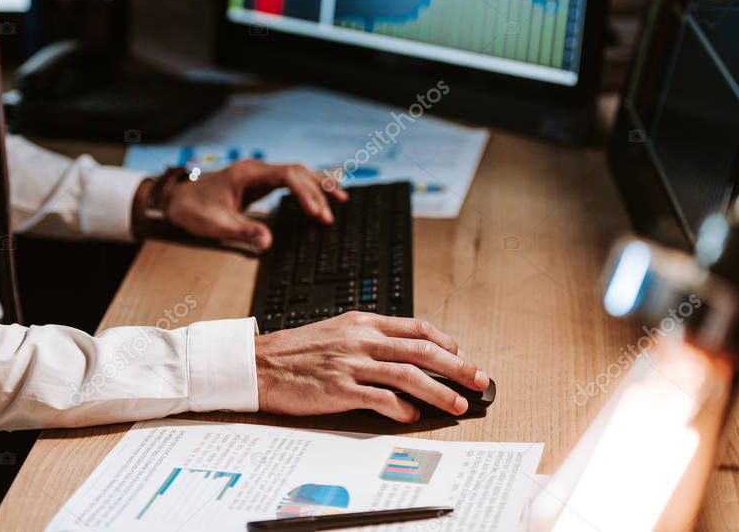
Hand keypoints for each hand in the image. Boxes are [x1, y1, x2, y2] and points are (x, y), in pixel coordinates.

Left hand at [163, 160, 346, 248]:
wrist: (176, 199)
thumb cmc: (193, 209)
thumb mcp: (216, 225)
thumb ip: (243, 232)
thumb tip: (268, 243)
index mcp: (248, 173)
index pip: (288, 175)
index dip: (306, 193)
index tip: (317, 212)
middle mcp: (257, 169)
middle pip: (298, 172)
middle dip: (317, 191)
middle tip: (331, 214)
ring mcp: (259, 174)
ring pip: (297, 173)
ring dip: (317, 186)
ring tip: (341, 199)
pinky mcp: (259, 182)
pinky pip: (290, 180)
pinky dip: (306, 188)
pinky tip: (319, 198)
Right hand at [255, 311, 489, 421]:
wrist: (260, 363)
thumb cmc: (297, 351)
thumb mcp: (338, 332)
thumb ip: (369, 339)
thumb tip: (403, 354)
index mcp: (363, 322)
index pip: (416, 327)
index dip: (445, 342)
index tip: (462, 354)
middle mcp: (362, 340)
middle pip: (422, 350)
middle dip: (457, 366)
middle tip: (478, 379)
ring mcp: (352, 364)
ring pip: (408, 375)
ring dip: (439, 391)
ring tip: (457, 404)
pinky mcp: (340, 389)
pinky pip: (381, 399)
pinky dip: (402, 408)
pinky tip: (412, 416)